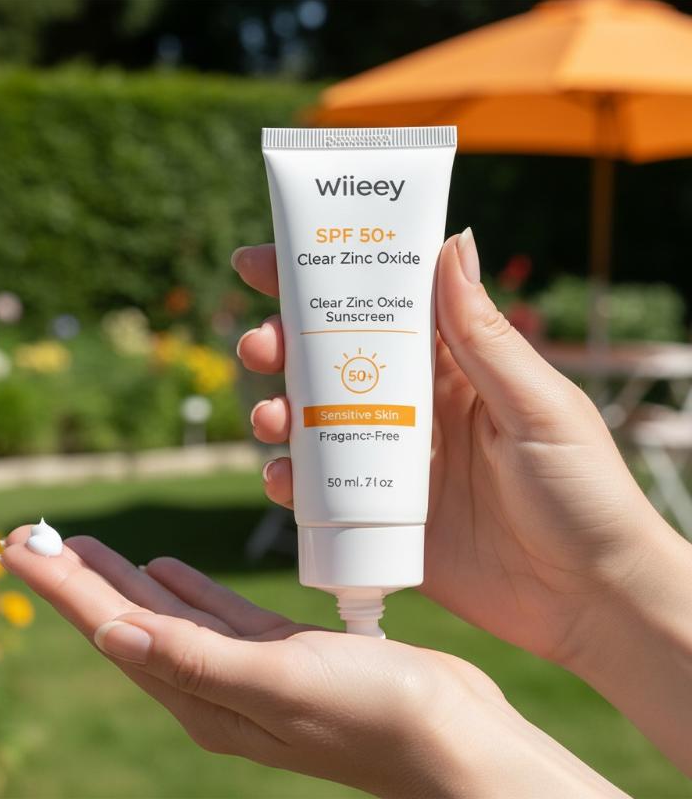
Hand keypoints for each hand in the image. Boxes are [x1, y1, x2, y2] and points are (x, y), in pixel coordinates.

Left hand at [0, 529, 624, 797]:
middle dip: (78, 578)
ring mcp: (247, 669)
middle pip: (127, 620)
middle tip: (33, 536)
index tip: (16, 545)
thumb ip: (194, 658)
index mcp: (200, 696)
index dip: (60, 587)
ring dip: (126, 579)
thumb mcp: (277, 682)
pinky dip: (186, 590)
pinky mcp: (281, 651)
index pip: (110, 630)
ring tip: (87, 547)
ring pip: (168, 613)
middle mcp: (213, 686)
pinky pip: (215, 615)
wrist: (450, 737)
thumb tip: (110, 631)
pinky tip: (168, 570)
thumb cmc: (371, 713)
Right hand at [233, 230, 691, 772]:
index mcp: (455, 368)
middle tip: (259, 344)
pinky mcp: (379, 515)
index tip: (263, 260)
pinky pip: (319, 492)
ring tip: (270, 419)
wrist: (586, 600)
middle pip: (332, 362)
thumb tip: (451, 244)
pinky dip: (290, 482)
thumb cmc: (582, 493)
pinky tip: (282, 480)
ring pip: (315, 422)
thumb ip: (486, 336)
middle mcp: (415, 408)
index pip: (382, 307)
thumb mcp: (538, 406)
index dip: (325, 279)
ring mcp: (392, 462)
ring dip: (279, 412)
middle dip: (284, 346)